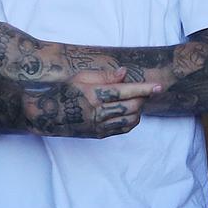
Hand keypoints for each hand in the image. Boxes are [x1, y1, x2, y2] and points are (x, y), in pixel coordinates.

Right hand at [24, 67, 160, 137]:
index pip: (125, 91)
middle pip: (131, 106)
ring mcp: (99, 125)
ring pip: (130, 119)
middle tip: (146, 91)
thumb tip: (125, 73)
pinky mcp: (99, 134)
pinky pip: (123, 129)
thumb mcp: (82, 77)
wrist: (49, 114)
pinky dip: (132, 120)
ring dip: (139, 110)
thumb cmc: (66, 91)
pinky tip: (132, 113)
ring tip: (138, 101)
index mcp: (94, 94)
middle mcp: (98, 112)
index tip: (159, 87)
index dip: (144, 89)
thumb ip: (105, 76)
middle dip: (143, 98)